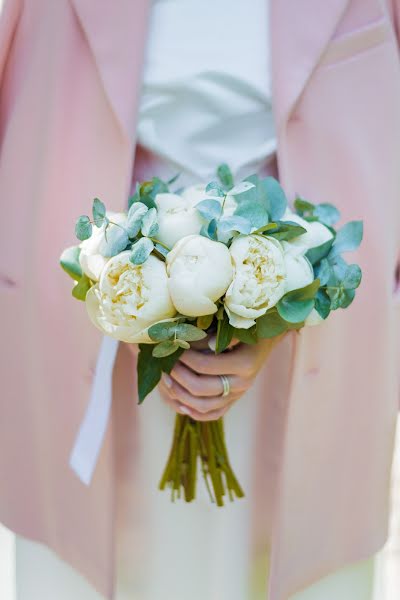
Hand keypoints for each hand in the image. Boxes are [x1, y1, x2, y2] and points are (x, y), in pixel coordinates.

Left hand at [159, 333, 286, 420]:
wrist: (266, 340)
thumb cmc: (249, 328)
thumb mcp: (239, 326)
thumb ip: (222, 335)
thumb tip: (204, 343)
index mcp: (244, 364)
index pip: (204, 366)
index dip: (184, 358)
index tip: (172, 347)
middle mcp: (242, 384)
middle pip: (200, 388)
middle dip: (178, 375)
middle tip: (165, 363)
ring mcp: (238, 396)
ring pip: (203, 406)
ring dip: (180, 395)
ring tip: (166, 380)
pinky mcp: (233, 401)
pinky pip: (212, 414)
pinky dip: (194, 412)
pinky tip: (181, 404)